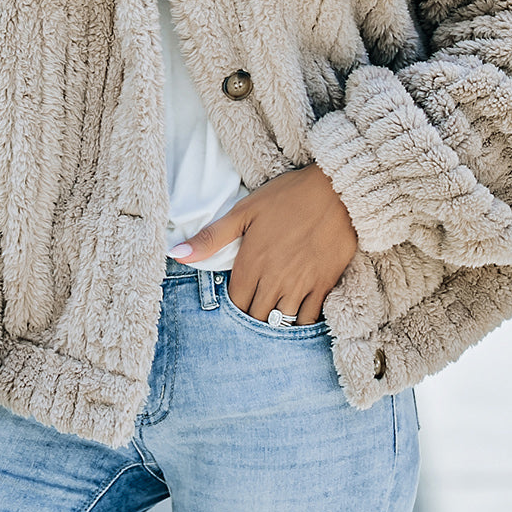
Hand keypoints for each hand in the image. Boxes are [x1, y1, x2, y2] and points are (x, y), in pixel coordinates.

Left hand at [169, 164, 357, 323]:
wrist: (337, 189)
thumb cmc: (288, 197)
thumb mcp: (244, 211)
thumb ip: (210, 238)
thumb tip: (175, 254)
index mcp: (252, 262)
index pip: (235, 303)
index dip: (234, 303)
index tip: (238, 295)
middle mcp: (275, 279)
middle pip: (256, 317)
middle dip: (252, 315)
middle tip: (255, 305)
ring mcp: (301, 284)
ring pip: (281, 322)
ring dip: (274, 320)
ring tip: (272, 310)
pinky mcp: (324, 285)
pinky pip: (309, 319)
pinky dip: (300, 321)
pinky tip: (295, 312)